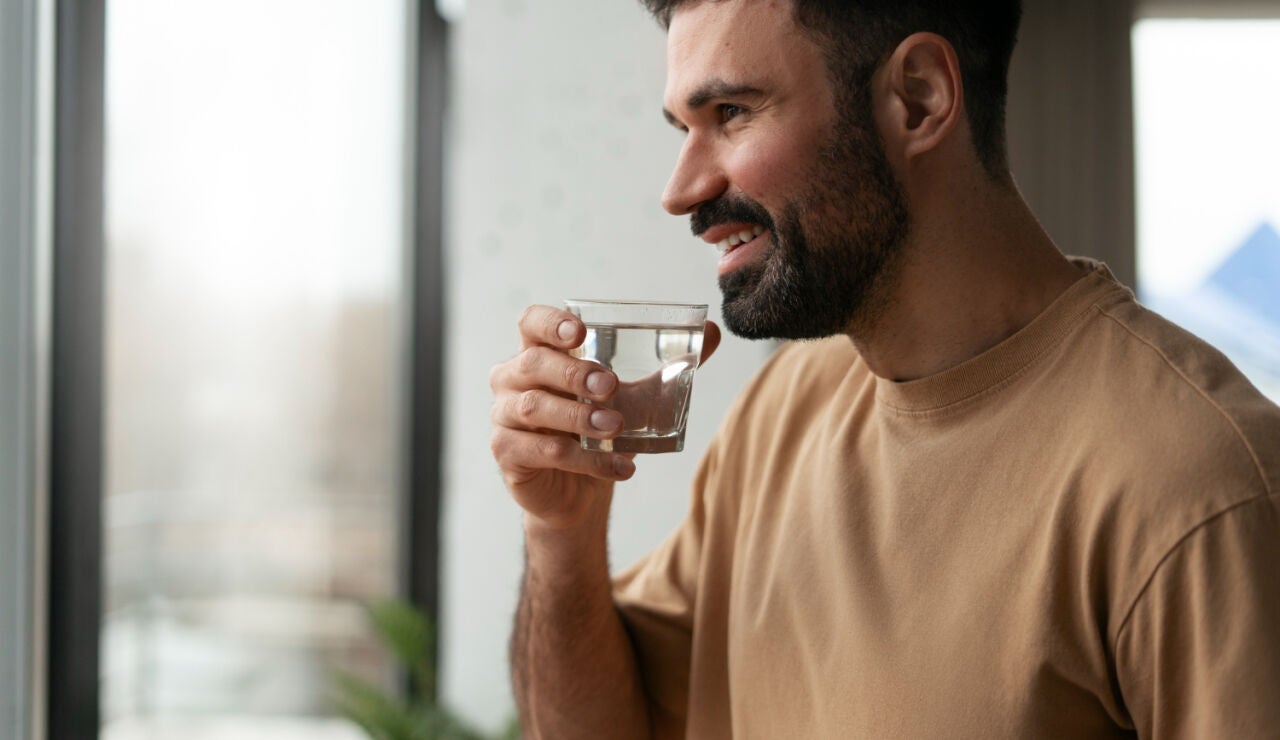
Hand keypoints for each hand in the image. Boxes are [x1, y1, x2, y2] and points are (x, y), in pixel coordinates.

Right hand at [490, 305, 719, 529]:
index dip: (551, 323)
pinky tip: (622, 467)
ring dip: (579, 416)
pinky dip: (587, 460)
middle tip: (612, 386)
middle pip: (532, 363)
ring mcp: (505, 417)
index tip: (581, 332)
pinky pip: (545, 452)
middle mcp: (512, 379)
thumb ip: (669, 365)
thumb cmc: (599, 431)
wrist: (580, 492)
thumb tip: (713, 332)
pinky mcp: (508, 454)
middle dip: (574, 372)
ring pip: (534, 408)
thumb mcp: (636, 396)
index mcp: (539, 353)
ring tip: (617, 428)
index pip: (531, 323)